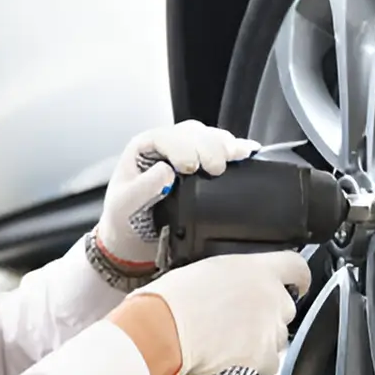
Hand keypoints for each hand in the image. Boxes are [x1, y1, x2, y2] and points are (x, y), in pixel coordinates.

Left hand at [95, 121, 259, 269]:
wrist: (136, 241)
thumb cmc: (125, 219)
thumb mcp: (125, 205)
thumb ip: (143, 187)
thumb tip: (166, 171)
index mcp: (144, 148)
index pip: (166, 137)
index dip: (182, 148)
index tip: (192, 167)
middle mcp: (167, 146)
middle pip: (193, 134)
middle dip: (209, 146)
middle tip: (218, 168)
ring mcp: (187, 154)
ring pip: (210, 138)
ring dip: (226, 145)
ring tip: (239, 155)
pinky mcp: (205, 166)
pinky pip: (222, 150)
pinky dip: (237, 150)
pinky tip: (248, 152)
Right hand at [124, 252, 311, 374]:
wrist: (163, 328)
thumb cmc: (173, 299)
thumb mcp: (207, 272)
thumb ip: (233, 278)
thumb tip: (232, 287)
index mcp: (258, 269)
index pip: (296, 267)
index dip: (298, 278)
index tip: (297, 285)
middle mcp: (271, 296)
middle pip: (286, 308)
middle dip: (269, 316)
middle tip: (243, 322)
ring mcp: (270, 327)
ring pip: (278, 337)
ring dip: (262, 342)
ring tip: (233, 344)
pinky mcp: (263, 355)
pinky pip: (270, 364)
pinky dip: (256, 366)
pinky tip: (236, 362)